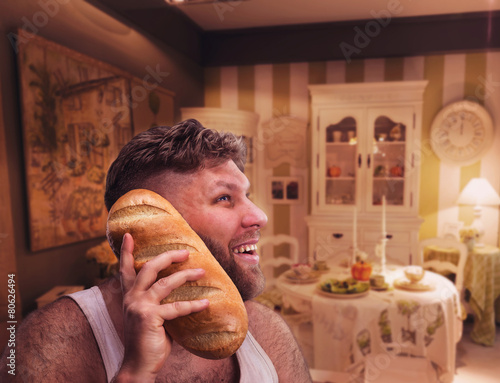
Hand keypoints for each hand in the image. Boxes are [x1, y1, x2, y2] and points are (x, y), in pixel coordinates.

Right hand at [116, 233, 208, 381]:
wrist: (137, 366)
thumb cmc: (147, 341)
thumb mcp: (151, 318)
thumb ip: (160, 303)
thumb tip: (183, 293)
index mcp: (129, 296)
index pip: (125, 270)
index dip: (126, 252)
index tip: (128, 234)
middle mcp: (132, 298)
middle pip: (149, 268)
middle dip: (167, 256)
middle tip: (185, 252)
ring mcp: (139, 306)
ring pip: (165, 283)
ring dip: (185, 276)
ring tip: (201, 272)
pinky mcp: (150, 317)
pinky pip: (177, 307)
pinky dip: (193, 305)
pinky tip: (206, 303)